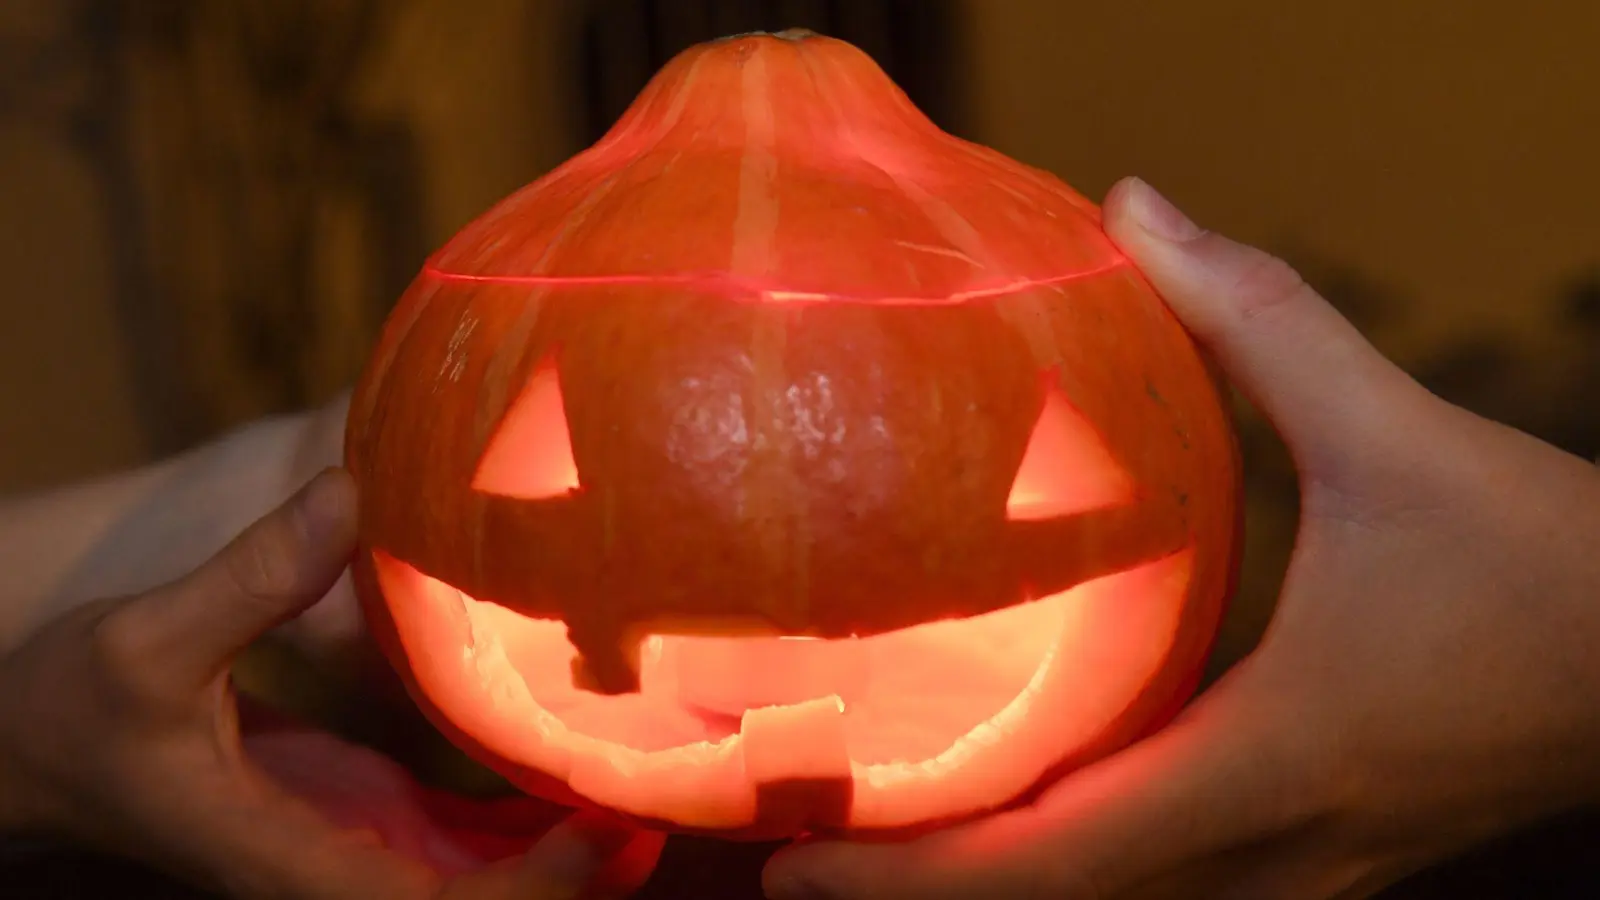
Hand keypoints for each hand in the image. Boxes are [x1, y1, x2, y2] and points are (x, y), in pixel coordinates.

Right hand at [0, 469, 663, 897]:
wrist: (31, 757)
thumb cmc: (69, 717)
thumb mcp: (144, 642)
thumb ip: (250, 577)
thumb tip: (352, 492)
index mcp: (292, 859)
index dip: (530, 891)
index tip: (606, 831)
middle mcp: (337, 869)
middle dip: (574, 876)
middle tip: (664, 802)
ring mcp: (353, 844)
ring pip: (480, 879)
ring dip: (564, 849)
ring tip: (651, 778)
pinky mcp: (358, 811)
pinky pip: (459, 834)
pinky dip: (524, 816)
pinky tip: (580, 760)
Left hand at [762, 177, 1599, 899]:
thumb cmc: (1549, 563)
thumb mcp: (1399, 430)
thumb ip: (1263, 317)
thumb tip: (1133, 207)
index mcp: (1269, 765)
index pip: (1055, 866)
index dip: (913, 882)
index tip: (794, 866)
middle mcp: (1277, 846)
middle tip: (787, 853)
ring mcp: (1306, 868)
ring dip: (991, 890)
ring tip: (878, 840)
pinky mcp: (1324, 851)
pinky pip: (1169, 886)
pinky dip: (1069, 870)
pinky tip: (1018, 811)